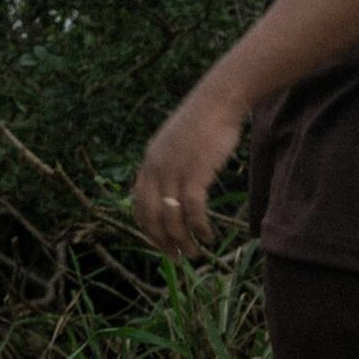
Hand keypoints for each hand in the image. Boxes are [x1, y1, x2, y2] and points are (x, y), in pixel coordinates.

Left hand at [132, 85, 245, 258]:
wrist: (218, 100)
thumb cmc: (203, 122)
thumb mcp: (174, 143)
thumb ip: (167, 164)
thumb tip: (171, 188)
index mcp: (149, 163)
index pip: (139, 206)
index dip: (148, 230)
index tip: (161, 244)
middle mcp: (156, 169)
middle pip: (152, 217)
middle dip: (163, 243)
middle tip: (177, 258)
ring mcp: (174, 171)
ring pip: (172, 219)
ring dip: (183, 241)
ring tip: (194, 253)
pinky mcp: (196, 172)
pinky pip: (193, 210)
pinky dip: (199, 227)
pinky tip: (207, 235)